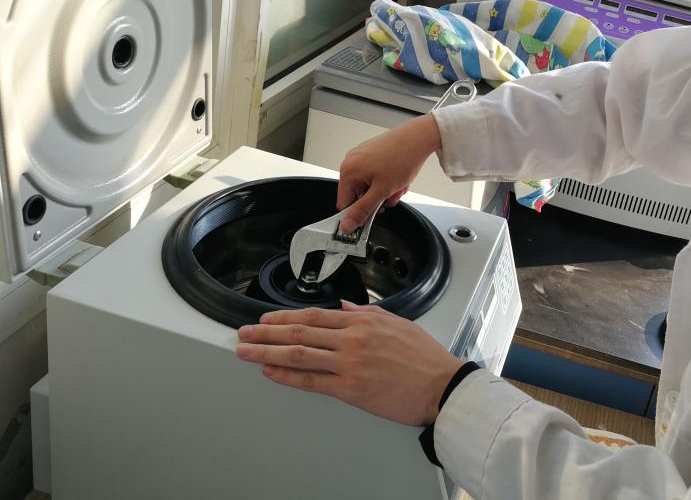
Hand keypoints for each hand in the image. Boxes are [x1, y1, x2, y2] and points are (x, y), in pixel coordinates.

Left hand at [235, 301, 463, 426]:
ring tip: (246, 352)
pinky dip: (287, 376)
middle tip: (243, 334)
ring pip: (298, 354)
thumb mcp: (398, 323)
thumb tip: (345, 308)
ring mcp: (349, 363)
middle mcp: (352, 339)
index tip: (265, 319)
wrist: (440, 385)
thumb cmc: (424, 357)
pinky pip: (311, 381)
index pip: (313, 316)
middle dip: (265, 333)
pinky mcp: (350, 388)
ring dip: (267, 352)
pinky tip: (270, 373)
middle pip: (298, 332)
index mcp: (362, 321)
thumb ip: (367, 314)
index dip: (284, 317)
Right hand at [336, 114, 441, 232]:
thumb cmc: (402, 158)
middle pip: (360, 194)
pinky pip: (377, 174)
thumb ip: (362, 210)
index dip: (359, 212)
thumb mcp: (381, 191)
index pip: (345, 203)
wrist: (419, 137)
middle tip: (391, 194)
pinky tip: (399, 176)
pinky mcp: (373, 153)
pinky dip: (388, 179)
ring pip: (371, 185)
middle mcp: (352, 161)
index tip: (373, 213)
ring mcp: (363, 156)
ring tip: (399, 183)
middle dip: (378, 198)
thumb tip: (347, 225)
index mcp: (348, 171)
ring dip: (386, 190)